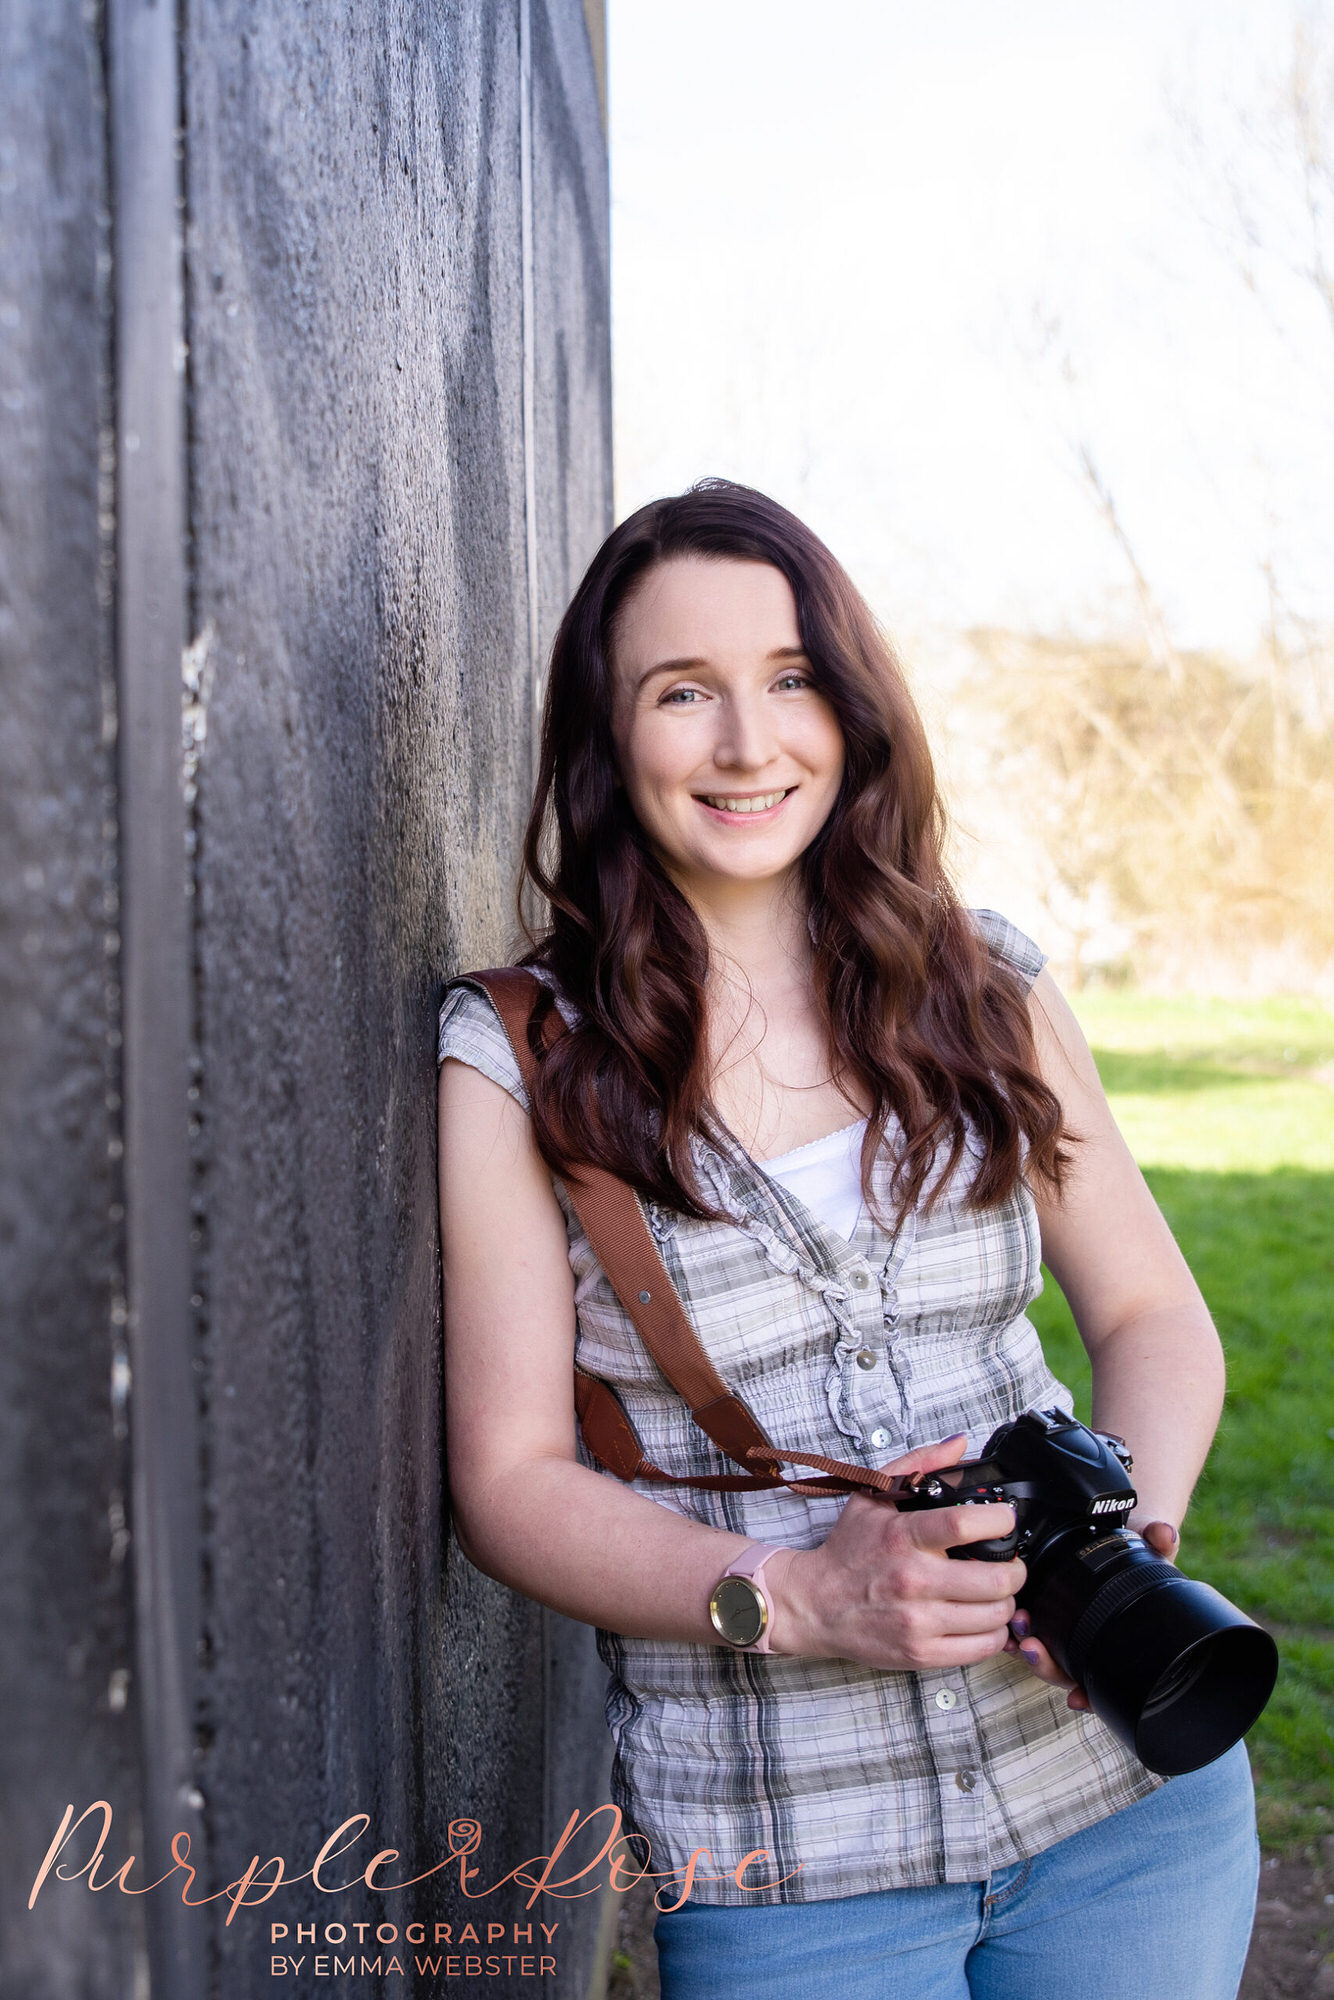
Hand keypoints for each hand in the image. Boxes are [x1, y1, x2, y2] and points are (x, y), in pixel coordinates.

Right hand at [773, 1434, 1026, 1669]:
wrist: (813, 1604)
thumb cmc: (848, 1550)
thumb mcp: (873, 1496)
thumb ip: (919, 1465)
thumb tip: (960, 1445)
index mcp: (903, 1536)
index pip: (965, 1524)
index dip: (1001, 1520)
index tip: (1007, 1519)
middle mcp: (913, 1580)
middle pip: (996, 1579)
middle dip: (1016, 1569)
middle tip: (1011, 1563)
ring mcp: (918, 1622)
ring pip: (995, 1615)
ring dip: (1006, 1601)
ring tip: (995, 1592)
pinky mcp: (920, 1654)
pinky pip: (981, 1648)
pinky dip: (994, 1633)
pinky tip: (983, 1619)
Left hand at [1006, 1518, 1180, 1711]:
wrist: (1125, 1538)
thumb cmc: (1142, 1551)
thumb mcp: (1153, 1545)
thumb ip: (1162, 1540)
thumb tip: (1165, 1534)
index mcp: (1117, 1638)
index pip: (1105, 1679)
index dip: (1092, 1694)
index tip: (1077, 1698)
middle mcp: (1091, 1642)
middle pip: (1065, 1671)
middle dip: (1045, 1663)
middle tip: (1031, 1646)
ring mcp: (1066, 1630)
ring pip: (1043, 1654)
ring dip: (1026, 1646)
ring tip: (1016, 1626)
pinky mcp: (1047, 1613)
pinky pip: (1028, 1632)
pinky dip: (1015, 1633)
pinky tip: (1006, 1625)